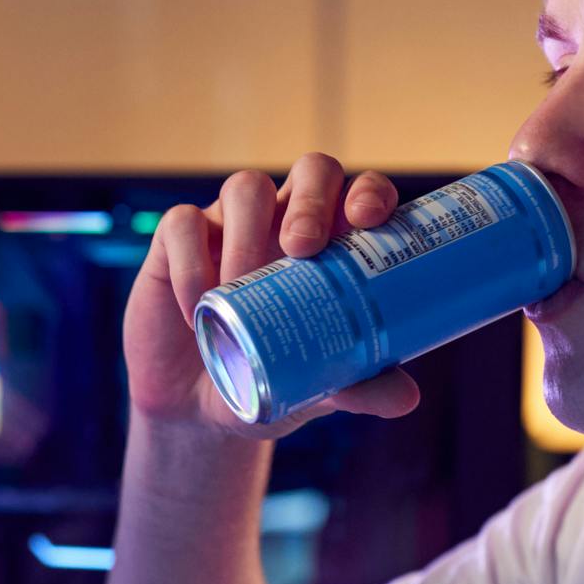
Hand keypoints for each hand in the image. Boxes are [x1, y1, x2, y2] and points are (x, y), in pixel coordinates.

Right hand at [124, 153, 423, 438]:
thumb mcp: (317, 391)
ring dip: (246, 235)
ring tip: (236, 289)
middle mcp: (286, 222)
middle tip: (301, 249)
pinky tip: (196, 307)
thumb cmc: (268, 383)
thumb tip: (406, 399)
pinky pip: (182, 224)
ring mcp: (231, 225)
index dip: (368, 191)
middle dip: (311, 200)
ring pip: (246, 187)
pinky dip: (190, 263)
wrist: (197, 413)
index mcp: (333, 246)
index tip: (367, 220)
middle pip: (312, 170)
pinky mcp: (176, 241)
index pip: (361, 193)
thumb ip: (360, 389)